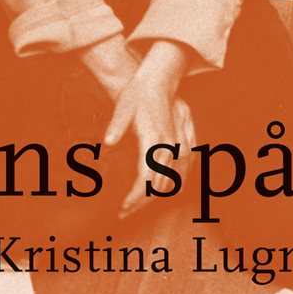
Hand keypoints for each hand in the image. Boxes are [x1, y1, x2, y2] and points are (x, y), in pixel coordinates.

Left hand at [103, 41, 195, 217]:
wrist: (159, 80)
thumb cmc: (138, 95)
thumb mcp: (123, 108)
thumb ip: (116, 126)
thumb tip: (106, 143)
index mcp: (154, 140)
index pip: (146, 179)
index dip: (135, 197)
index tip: (123, 208)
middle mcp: (170, 147)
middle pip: (158, 186)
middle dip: (141, 202)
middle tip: (124, 212)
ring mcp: (180, 147)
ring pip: (172, 182)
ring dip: (155, 197)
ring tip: (137, 205)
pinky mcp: (186, 145)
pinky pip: (184, 173)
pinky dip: (172, 186)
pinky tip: (160, 192)